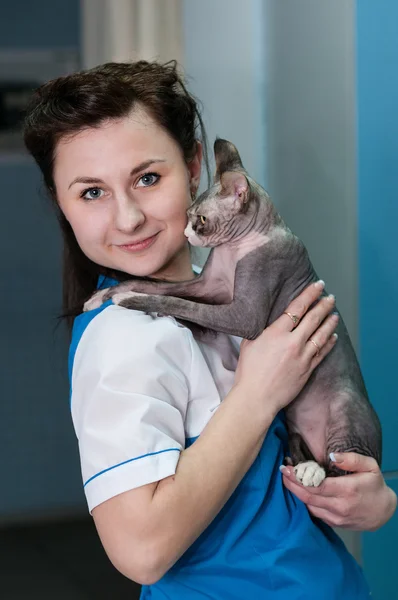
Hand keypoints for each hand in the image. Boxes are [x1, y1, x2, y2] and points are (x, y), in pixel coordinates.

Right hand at [234, 280, 337, 413]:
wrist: (256, 398)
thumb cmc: (249, 372)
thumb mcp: (249, 343)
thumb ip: (263, 330)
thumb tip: (271, 322)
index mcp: (276, 333)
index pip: (297, 308)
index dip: (309, 295)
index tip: (318, 286)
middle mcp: (292, 343)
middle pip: (313, 319)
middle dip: (323, 305)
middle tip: (330, 297)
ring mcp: (302, 357)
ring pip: (321, 335)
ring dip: (330, 322)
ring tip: (335, 314)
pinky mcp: (307, 370)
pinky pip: (322, 353)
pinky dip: (329, 342)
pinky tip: (333, 336)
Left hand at [281, 452, 396, 530]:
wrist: (383, 512)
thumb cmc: (374, 485)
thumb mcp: (370, 467)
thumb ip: (351, 459)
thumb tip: (332, 455)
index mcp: (347, 490)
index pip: (316, 485)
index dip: (299, 477)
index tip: (288, 467)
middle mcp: (340, 506)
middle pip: (308, 496)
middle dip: (292, 483)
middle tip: (282, 471)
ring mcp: (336, 517)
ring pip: (309, 506)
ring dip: (296, 492)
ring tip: (288, 478)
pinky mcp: (334, 523)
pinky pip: (314, 512)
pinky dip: (304, 501)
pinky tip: (298, 489)